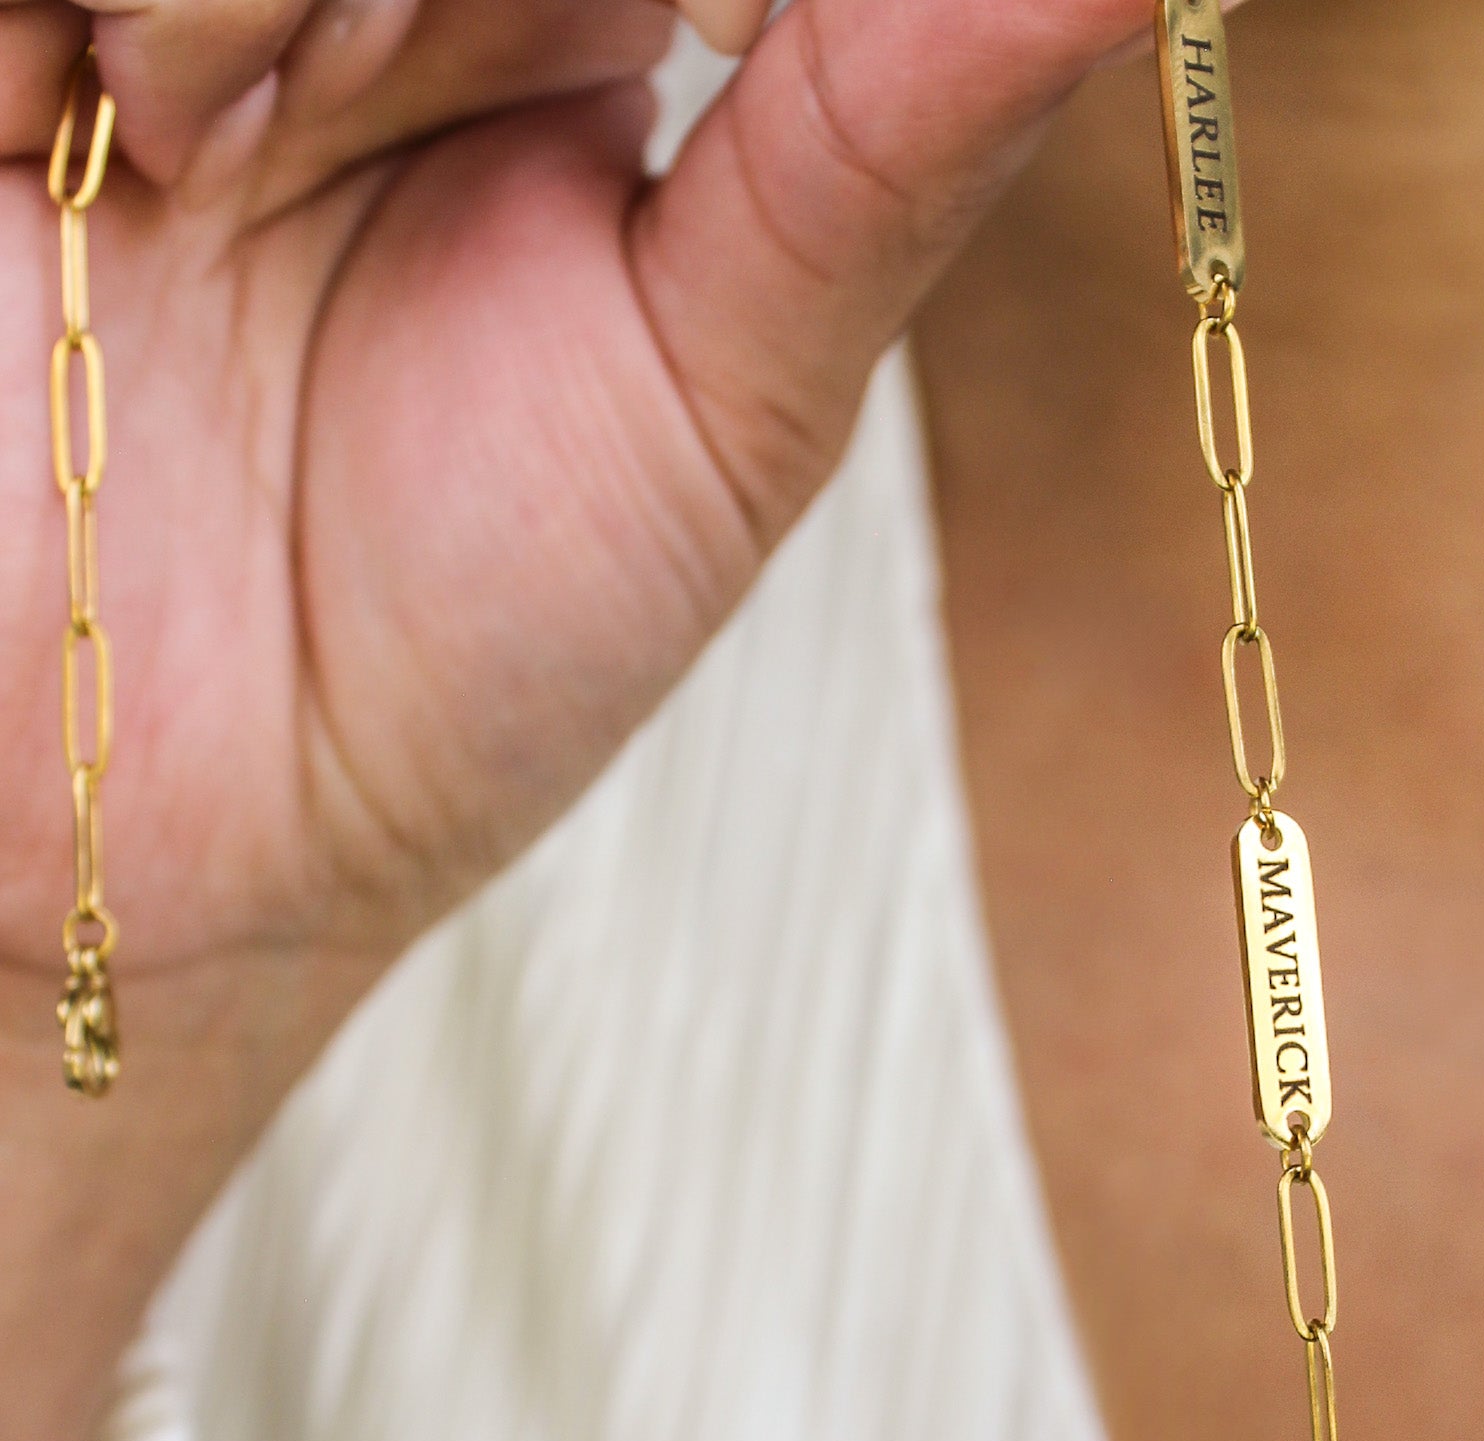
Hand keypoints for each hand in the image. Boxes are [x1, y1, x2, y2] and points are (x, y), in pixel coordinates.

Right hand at [0, 0, 1160, 1440]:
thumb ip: (878, 157)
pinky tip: (103, 142)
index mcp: (578, 50)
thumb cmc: (485, 638)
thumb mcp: (728, 405)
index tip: (694, 32)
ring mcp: (178, 25)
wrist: (198, 814)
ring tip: (231, 161)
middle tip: (395, 81)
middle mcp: (386, 1)